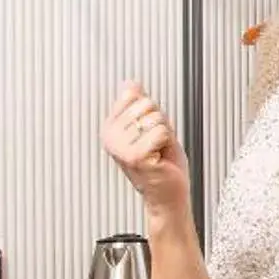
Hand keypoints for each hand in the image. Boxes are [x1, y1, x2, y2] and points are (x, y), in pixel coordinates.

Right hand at [102, 80, 190, 212]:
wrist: (168, 194)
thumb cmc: (161, 165)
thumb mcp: (149, 127)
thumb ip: (139, 105)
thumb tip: (131, 84)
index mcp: (110, 127)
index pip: (135, 95)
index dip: (151, 112)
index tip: (147, 131)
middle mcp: (110, 136)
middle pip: (147, 104)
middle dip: (160, 123)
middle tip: (156, 144)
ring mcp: (121, 147)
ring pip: (156, 118)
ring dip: (164, 134)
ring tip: (158, 151)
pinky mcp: (135, 156)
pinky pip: (161, 132)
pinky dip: (167, 143)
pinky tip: (159, 158)